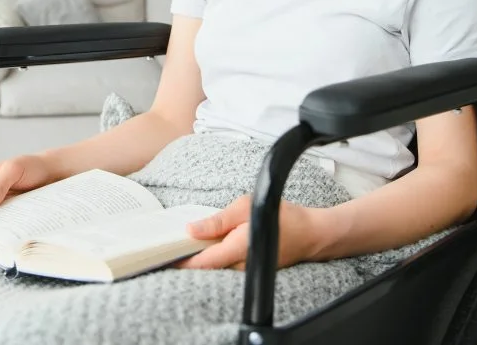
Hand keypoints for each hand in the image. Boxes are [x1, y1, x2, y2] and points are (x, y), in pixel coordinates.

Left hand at [176, 195, 317, 270]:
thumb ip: (218, 220)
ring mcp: (246, 269)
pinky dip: (215, 255)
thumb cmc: (281, 217)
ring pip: (216, 266)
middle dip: (189, 257)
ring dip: (202, 256)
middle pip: (207, 267)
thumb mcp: (245, 207)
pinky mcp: (250, 268)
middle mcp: (240, 266)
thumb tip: (192, 230)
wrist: (311, 233)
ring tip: (188, 241)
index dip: (182, 261)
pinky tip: (210, 242)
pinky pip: (227, 264)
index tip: (165, 255)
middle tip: (171, 244)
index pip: (202, 263)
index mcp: (237, 250)